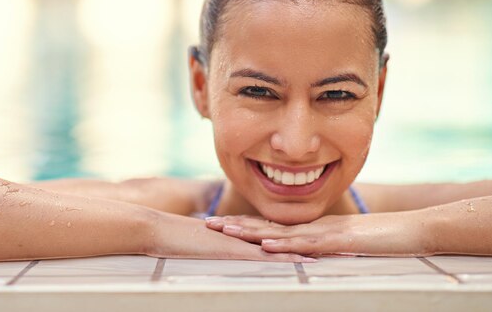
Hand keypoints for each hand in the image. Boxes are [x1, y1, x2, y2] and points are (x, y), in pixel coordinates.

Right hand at [145, 212, 315, 261]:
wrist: (158, 231)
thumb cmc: (173, 240)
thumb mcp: (201, 246)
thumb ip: (215, 248)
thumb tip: (221, 252)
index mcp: (237, 234)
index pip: (272, 235)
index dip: (293, 236)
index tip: (314, 239)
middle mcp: (243, 235)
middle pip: (282, 237)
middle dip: (308, 240)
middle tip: (333, 243)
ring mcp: (239, 241)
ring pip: (280, 244)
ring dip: (304, 248)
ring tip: (329, 252)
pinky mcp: (234, 250)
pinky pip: (264, 255)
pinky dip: (285, 257)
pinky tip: (303, 260)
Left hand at [205, 211, 432, 256]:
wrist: (412, 230)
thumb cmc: (381, 241)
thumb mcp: (345, 248)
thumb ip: (324, 250)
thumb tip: (303, 257)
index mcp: (312, 230)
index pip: (272, 228)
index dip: (246, 226)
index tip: (221, 225)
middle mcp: (313, 229)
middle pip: (269, 227)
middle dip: (237, 226)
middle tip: (208, 223)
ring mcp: (325, 233)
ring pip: (282, 233)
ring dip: (252, 232)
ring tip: (225, 230)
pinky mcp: (340, 241)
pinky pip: (308, 244)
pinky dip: (285, 245)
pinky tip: (266, 246)